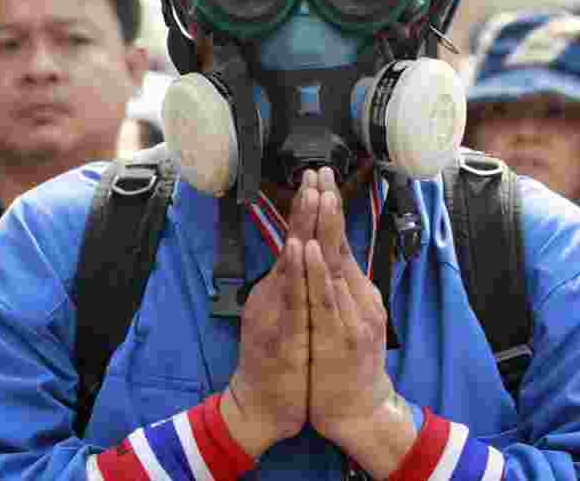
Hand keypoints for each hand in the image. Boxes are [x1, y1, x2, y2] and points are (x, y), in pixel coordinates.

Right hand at [222, 171, 320, 456]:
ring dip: (301, 228)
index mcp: (280, 289)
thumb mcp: (290, 315)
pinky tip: (300, 250)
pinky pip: (290, 299)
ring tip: (310, 196)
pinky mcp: (279, 333)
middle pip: (292, 243)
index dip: (307, 210)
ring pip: (290, 264)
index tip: (319, 178)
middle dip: (304, 207)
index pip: (298, 242)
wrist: (260, 406)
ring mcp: (274, 312)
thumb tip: (307, 256)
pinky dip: (295, 273)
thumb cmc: (280, 362)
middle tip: (314, 173)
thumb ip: (295, 286)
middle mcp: (273, 293)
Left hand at [306, 167, 394, 441]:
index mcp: (355, 291)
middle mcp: (358, 297)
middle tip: (321, 171)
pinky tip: (307, 249)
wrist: (359, 411)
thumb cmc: (346, 365)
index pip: (340, 242)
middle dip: (330, 206)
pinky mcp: (338, 336)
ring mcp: (351, 316)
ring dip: (325, 228)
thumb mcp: (346, 319)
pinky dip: (316, 272)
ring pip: (335, 265)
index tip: (321, 177)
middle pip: (341, 243)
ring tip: (319, 196)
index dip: (330, 209)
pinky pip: (324, 300)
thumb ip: (339, 289)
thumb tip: (327, 259)